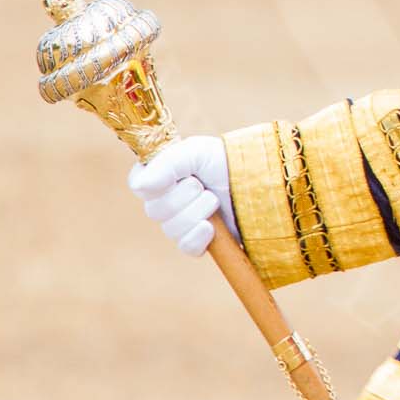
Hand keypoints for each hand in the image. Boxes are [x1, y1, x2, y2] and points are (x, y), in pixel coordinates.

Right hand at [128, 135, 237, 256]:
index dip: (155, 183)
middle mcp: (167, 199)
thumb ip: (167, 163)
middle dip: (183, 197)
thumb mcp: (196, 151)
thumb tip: (140, 186)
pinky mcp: (200, 241)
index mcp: (162, 175)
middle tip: (203, 186)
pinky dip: (198, 238)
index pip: (139, 184)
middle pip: (155, 210)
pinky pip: (187, 247)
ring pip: (172, 230)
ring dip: (196, 213)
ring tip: (215, 200)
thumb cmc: (225, 160)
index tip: (178, 175)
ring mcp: (183, 222)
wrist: (260, 180)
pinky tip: (211, 228)